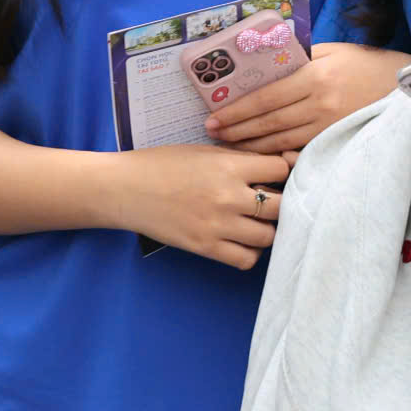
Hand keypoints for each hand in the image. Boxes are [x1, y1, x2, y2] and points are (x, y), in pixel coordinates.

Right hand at [110, 143, 293, 268]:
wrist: (125, 189)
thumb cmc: (163, 164)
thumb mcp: (204, 151)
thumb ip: (240, 159)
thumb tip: (277, 164)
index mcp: (228, 166)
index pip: (282, 169)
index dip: (284, 170)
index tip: (277, 173)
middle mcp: (228, 197)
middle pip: (282, 206)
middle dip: (283, 202)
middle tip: (273, 200)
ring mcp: (217, 226)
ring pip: (269, 237)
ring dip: (268, 229)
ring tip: (257, 222)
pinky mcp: (205, 248)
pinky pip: (246, 259)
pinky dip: (251, 252)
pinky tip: (242, 240)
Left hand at [210, 41, 410, 153]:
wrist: (406, 89)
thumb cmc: (365, 63)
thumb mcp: (332, 50)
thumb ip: (300, 57)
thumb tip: (264, 63)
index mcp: (315, 76)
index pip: (266, 97)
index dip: (237, 110)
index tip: (214, 117)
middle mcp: (320, 103)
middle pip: (269, 122)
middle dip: (237, 130)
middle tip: (212, 134)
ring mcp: (329, 126)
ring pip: (281, 141)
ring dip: (251, 146)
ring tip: (228, 146)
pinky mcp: (337, 140)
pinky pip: (300, 150)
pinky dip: (277, 155)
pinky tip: (260, 157)